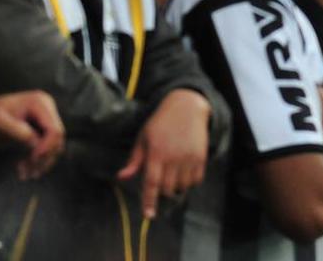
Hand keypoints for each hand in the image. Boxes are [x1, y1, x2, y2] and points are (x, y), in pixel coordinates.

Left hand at [0, 90, 64, 179]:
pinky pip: (48, 147)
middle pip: (58, 139)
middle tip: (29, 172)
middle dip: (44, 157)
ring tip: (24, 173)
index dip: (46, 148)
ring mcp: (47, 116)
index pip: (54, 131)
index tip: (31, 161)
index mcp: (40, 102)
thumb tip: (35, 143)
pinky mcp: (43, 126)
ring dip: (41, 162)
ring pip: (55, 146)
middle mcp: (47, 106)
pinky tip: (23, 169)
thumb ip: (17, 130)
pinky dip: (37, 160)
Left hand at [117, 89, 210, 217]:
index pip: (151, 183)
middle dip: (162, 190)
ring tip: (173, 170)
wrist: (186, 106)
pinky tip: (185, 168)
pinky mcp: (201, 158)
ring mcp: (188, 158)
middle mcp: (173, 157)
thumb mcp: (143, 137)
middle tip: (161, 178)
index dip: (149, 201)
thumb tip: (121, 177)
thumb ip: (134, 160)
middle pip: (167, 189)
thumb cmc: (160, 122)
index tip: (148, 215)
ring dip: (176, 185)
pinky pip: (196, 180)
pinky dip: (189, 181)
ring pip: (182, 186)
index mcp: (156, 152)